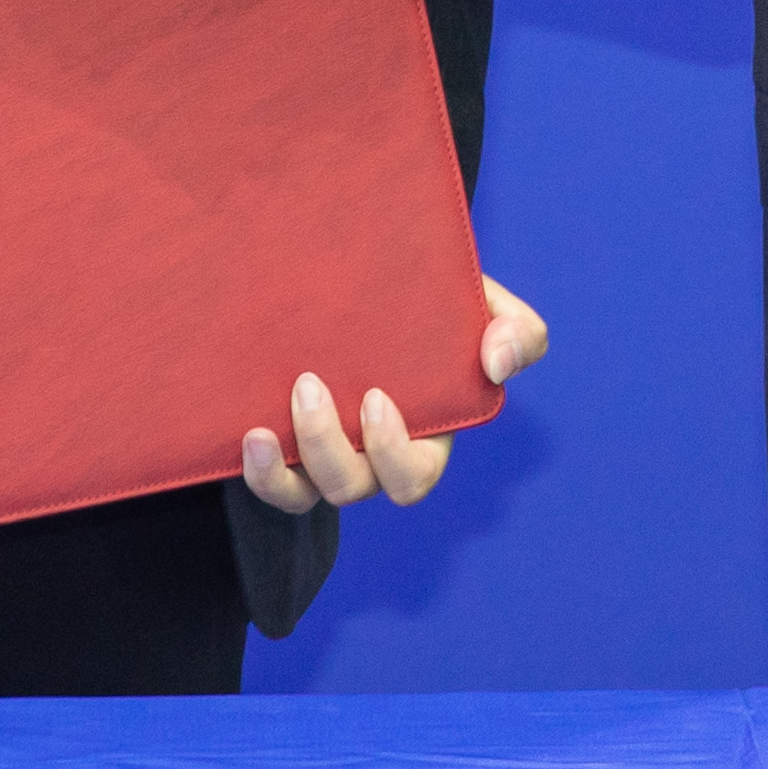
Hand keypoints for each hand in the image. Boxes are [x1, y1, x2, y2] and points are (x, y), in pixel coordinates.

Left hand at [238, 274, 547, 511]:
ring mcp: (324, 452)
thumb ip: (517, 330)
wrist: (368, 273)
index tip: (375, 398)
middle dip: (328, 448)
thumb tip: (497, 365)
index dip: (392, 453)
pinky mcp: (285, 442)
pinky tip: (251, 436)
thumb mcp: (482, 304)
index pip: (412, 476)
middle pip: (354, 488)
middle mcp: (371, 455)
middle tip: (308, 385)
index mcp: (423, 435)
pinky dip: (261, 475)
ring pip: (306, 495)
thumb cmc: (433, 298)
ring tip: (264, 429)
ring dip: (283, 474)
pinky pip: (273, 484)